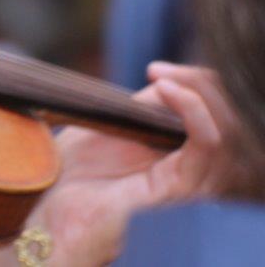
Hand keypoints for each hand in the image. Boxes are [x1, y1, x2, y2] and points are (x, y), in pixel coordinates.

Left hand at [19, 63, 240, 265]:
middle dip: (202, 84)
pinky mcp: (180, 187)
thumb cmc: (72, 173)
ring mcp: (190, 180)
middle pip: (228, 119)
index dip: (196, 85)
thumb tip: (167, 82)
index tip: (156, 69)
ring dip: (198, 92)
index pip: (214, 115)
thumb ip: (142, 109)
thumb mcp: (109, 127)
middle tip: (160, 70)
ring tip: (163, 79)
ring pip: (226, 128)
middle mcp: (191, 170)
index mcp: (176, 155)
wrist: (49, 209)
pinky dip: (193, 111)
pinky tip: (168, 91)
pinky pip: (206, 145)